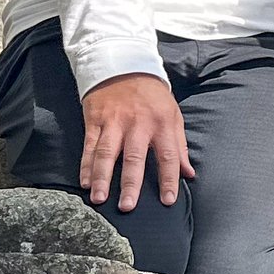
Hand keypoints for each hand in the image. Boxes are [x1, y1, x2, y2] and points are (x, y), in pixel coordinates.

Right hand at [79, 72, 190, 212]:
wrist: (124, 66)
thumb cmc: (153, 97)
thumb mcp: (173, 115)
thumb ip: (179, 146)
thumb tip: (189, 174)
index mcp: (162, 124)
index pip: (168, 156)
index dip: (169, 179)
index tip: (168, 200)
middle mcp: (138, 124)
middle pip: (134, 157)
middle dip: (130, 183)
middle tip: (128, 207)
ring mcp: (114, 122)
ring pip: (107, 153)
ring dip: (102, 177)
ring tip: (99, 199)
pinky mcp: (95, 120)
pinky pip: (89, 145)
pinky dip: (86, 165)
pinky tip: (85, 182)